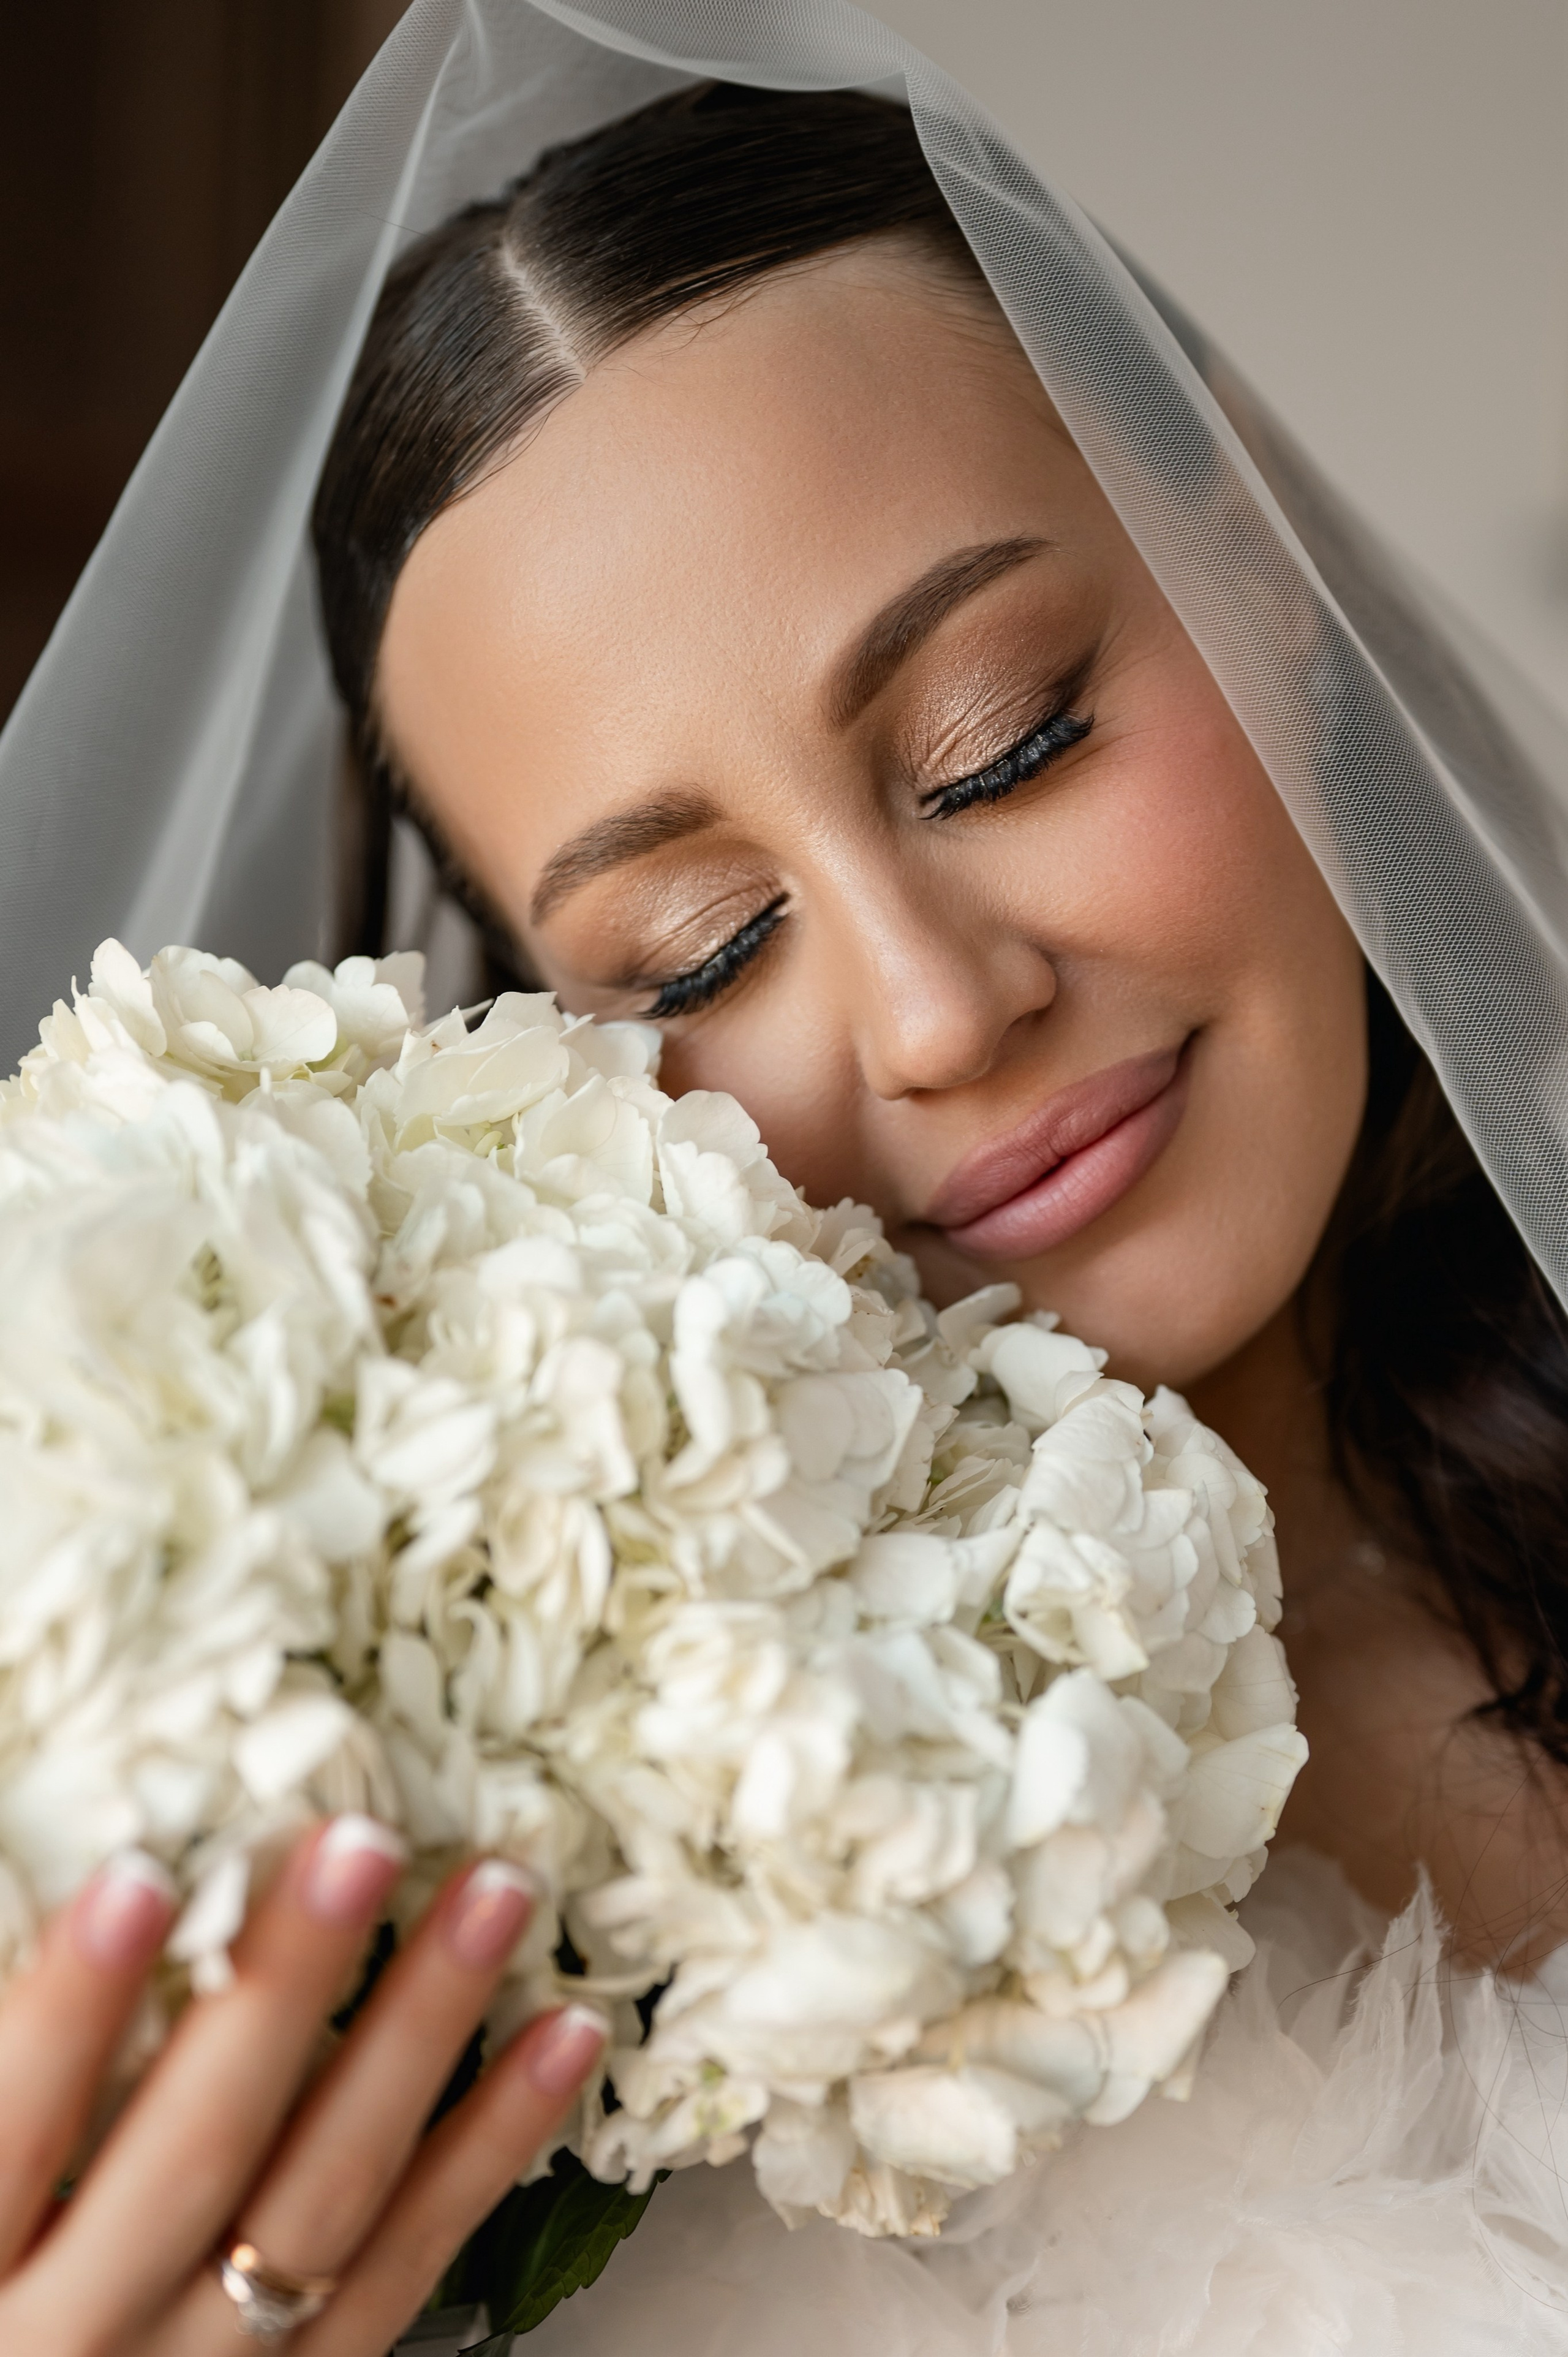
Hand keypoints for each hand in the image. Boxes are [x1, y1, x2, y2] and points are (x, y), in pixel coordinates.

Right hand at [0, 1818, 606, 2355]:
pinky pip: (412, 2263)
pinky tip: (565, 2033)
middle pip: (197, 2158)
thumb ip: (10, 2073)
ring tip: (496, 1895)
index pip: (13, 2135)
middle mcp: (85, 2341)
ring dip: (423, 2034)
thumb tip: (92, 1887)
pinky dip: (496, 2141)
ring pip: (329, 2201)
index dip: (71, 2009)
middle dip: (285, 1990)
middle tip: (363, 1845)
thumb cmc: (6, 2280)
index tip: (138, 1876)